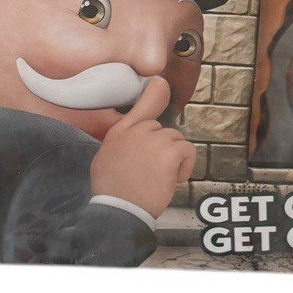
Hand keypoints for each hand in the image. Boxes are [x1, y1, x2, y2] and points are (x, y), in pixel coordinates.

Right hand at [89, 76, 194, 218]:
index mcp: (120, 131)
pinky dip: (185, 166)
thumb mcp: (104, 159)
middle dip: (163, 149)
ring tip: (161, 178)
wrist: (120, 209)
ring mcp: (154, 139)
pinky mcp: (169, 152)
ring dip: (174, 159)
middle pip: (163, 130)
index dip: (154, 91)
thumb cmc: (112, 191)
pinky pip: (188, 151)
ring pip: (176, 141)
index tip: (160, 83)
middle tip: (153, 171)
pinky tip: (173, 179)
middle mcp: (137, 130)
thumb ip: (119, 143)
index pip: (142, 104)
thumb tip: (129, 143)